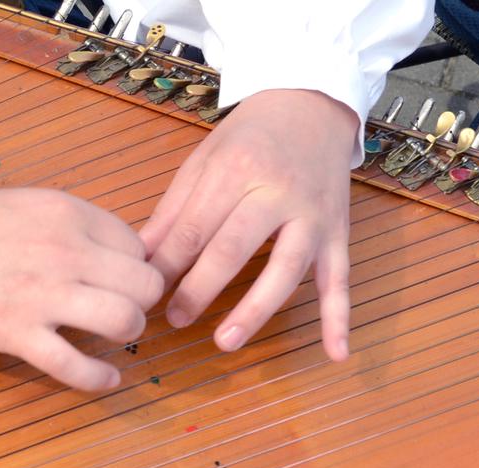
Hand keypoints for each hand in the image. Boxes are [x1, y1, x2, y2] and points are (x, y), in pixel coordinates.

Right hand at [0, 189, 166, 390]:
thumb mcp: (26, 205)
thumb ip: (72, 226)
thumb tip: (115, 253)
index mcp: (67, 213)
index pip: (135, 245)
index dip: (133, 266)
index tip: (118, 280)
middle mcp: (64, 251)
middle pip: (143, 284)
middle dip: (140, 301)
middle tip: (122, 309)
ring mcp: (41, 295)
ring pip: (123, 322)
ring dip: (126, 334)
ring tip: (112, 337)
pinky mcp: (15, 333)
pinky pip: (75, 367)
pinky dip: (99, 380)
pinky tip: (107, 381)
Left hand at [140, 88, 359, 361]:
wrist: (312, 102)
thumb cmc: (250, 136)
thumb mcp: (205, 160)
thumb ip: (174, 210)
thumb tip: (139, 258)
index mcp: (237, 169)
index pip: (195, 226)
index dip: (167, 263)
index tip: (144, 291)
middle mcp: (278, 192)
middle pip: (234, 249)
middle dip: (199, 288)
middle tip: (173, 320)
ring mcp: (312, 216)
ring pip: (285, 270)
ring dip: (255, 310)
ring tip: (225, 341)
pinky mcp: (337, 233)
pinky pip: (339, 280)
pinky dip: (339, 318)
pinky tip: (335, 353)